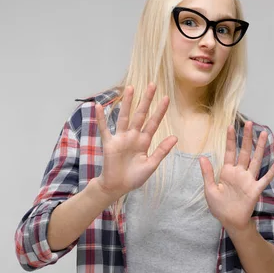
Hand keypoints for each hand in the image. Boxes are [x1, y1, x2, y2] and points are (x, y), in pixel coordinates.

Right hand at [95, 83, 177, 198]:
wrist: (117, 187)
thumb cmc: (134, 177)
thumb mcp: (151, 165)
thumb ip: (162, 151)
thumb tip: (175, 137)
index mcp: (144, 141)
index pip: (153, 123)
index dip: (159, 111)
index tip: (166, 98)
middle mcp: (133, 136)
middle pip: (141, 115)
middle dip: (146, 100)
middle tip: (152, 85)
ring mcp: (121, 138)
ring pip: (124, 117)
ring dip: (127, 103)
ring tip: (130, 88)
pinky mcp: (109, 144)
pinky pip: (104, 129)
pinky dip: (101, 119)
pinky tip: (98, 106)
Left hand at [199, 121, 273, 231]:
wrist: (230, 221)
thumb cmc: (219, 207)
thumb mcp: (209, 190)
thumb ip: (207, 173)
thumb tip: (202, 157)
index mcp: (227, 172)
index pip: (229, 152)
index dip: (230, 139)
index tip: (230, 126)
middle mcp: (239, 173)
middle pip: (244, 152)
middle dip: (246, 138)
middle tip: (249, 123)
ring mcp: (249, 180)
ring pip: (255, 160)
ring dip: (259, 148)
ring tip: (263, 134)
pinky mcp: (255, 189)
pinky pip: (265, 179)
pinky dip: (272, 171)